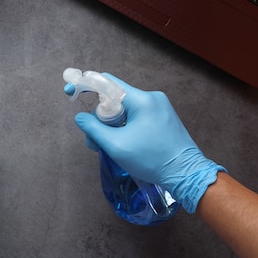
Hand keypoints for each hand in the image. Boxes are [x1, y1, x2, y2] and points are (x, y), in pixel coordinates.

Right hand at [67, 73, 225, 212]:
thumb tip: (80, 117)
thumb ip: (93, 129)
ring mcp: (159, 107)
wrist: (187, 175)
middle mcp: (152, 98)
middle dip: (99, 117)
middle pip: (114, 99)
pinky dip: (124, 127)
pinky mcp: (163, 118)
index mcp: (141, 100)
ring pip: (125, 109)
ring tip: (109, 147)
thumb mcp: (116, 145)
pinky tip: (123, 144)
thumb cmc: (152, 160)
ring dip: (111, 125)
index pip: (107, 82)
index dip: (85, 84)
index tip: (70, 91)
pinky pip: (136, 116)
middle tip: (94, 140)